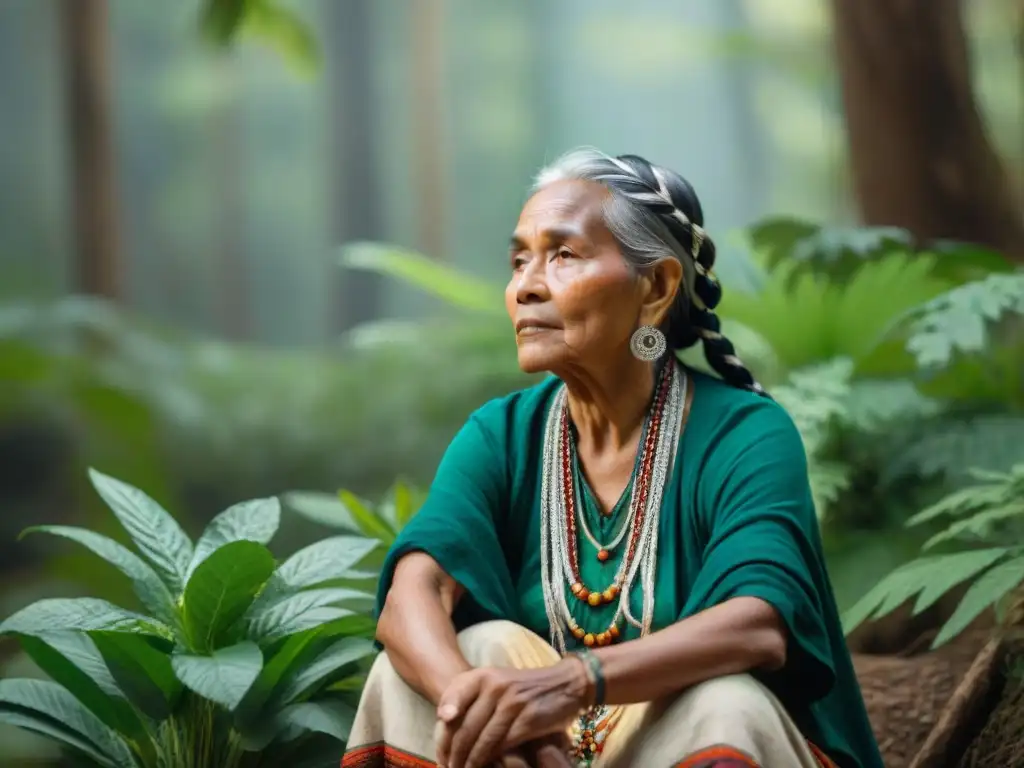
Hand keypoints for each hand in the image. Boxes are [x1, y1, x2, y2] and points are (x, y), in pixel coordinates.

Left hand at [435, 662, 589, 767]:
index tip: (439, 752)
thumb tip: (442, 719)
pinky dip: (490, 761)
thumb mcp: (497, 682)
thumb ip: (472, 695)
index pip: (450, 701)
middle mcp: (495, 685)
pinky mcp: (528, 719)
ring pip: (481, 740)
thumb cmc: (525, 688)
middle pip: (464, 727)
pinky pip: (501, 745)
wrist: (566, 684)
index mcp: (483, 675)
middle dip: (453, 754)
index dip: (441, 730)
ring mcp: (512, 702)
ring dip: (469, 762)